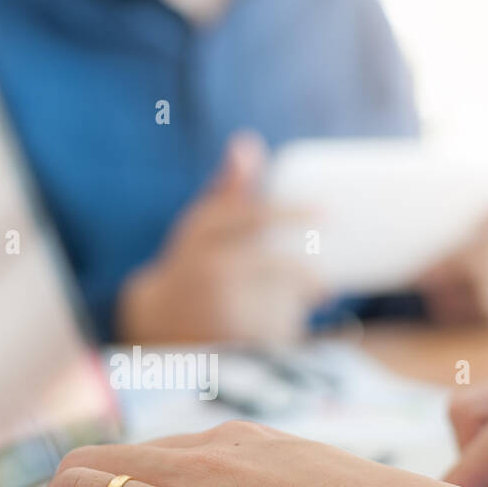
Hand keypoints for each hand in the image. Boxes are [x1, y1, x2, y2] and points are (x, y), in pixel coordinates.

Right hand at [116, 132, 324, 343]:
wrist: (159, 322)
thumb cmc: (193, 264)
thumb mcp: (203, 227)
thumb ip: (229, 189)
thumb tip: (247, 141)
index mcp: (202, 234)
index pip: (252, 216)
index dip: (291, 213)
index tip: (328, 212)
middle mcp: (207, 270)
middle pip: (271, 267)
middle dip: (304, 275)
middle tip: (328, 282)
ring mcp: (217, 310)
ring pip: (276, 304)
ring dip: (298, 305)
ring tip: (312, 301)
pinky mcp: (229, 345)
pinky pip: (271, 338)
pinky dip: (286, 335)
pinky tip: (287, 334)